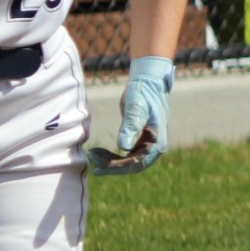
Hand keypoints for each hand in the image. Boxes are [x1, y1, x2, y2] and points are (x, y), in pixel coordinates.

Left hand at [87, 55, 172, 175]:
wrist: (149, 83)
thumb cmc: (142, 93)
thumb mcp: (135, 109)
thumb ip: (130, 127)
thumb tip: (123, 148)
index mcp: (157, 142)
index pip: (136, 163)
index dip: (116, 167)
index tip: (97, 166)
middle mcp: (155, 147)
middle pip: (133, 166)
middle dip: (112, 166)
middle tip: (92, 161)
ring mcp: (149, 145)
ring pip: (129, 162)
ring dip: (111, 161)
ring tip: (93, 153)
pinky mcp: (142, 141)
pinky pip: (128, 155)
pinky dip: (114, 155)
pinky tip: (100, 150)